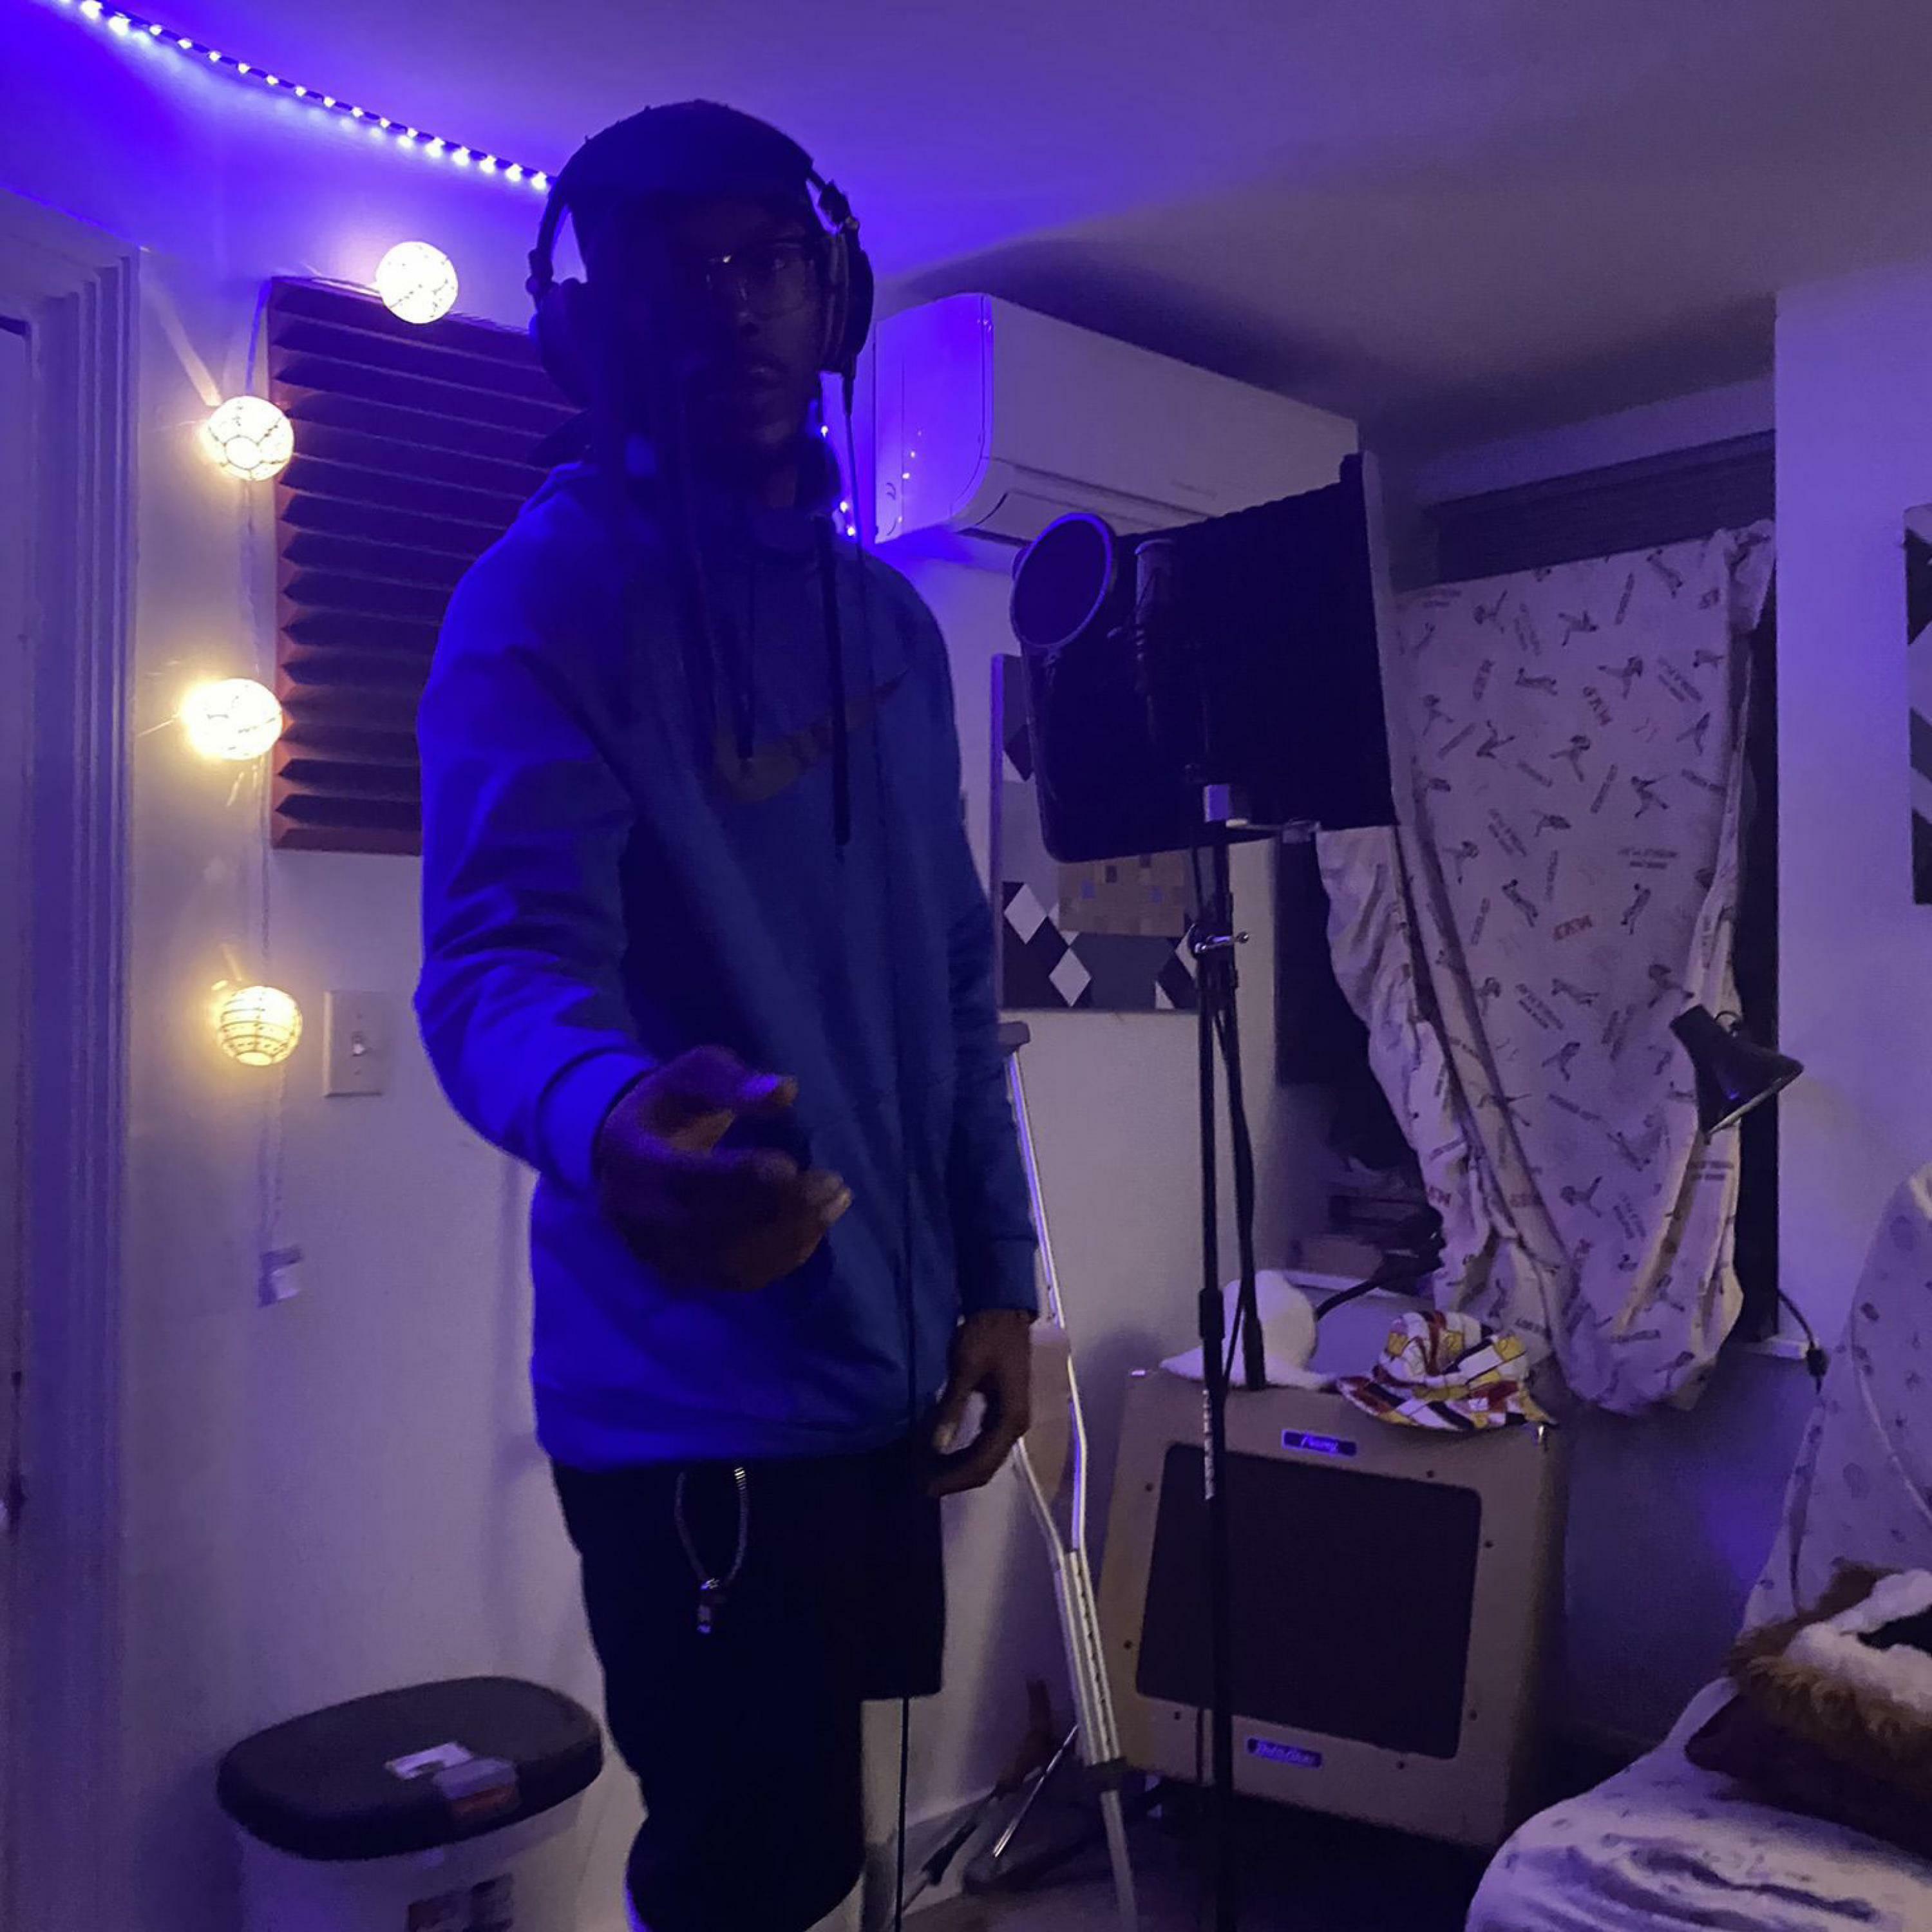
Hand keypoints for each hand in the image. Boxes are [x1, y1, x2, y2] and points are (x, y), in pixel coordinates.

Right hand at [594, 1047, 850, 1291]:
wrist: (626, 1154)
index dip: (740, 1177)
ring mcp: (660, 1252)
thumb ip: (731, 1081)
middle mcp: (640, 1218)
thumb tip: (785, 1092)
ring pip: (731, 1260)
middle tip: (831, 1183)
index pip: (688, 1180)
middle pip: (714, 1227)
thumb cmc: (670, 1106)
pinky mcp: (683, 1273)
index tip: (790, 1165)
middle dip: (779, 1208)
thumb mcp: (692, 1076)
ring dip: (790, 1236)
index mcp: (634, 1161)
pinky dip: (781, 1258)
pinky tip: (815, 1228)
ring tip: (834, 1202)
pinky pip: (737, 1278)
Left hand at [928, 1309, 1033, 1496]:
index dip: (953, 1480)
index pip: (982, 1464)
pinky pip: (983, 1442)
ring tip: (925, 1471)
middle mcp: (1016, 1425)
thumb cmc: (987, 1335)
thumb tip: (937, 1447)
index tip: (924, 1488)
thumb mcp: (966, 1367)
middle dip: (953, 1478)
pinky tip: (939, 1451)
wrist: (1006, 1312)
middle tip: (918, 1483)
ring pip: (985, 1457)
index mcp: (1011, 1418)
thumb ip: (952, 1407)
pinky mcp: (1003, 1412)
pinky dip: (962, 1451)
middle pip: (985, 1466)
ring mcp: (1011, 1419)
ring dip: (957, 1467)